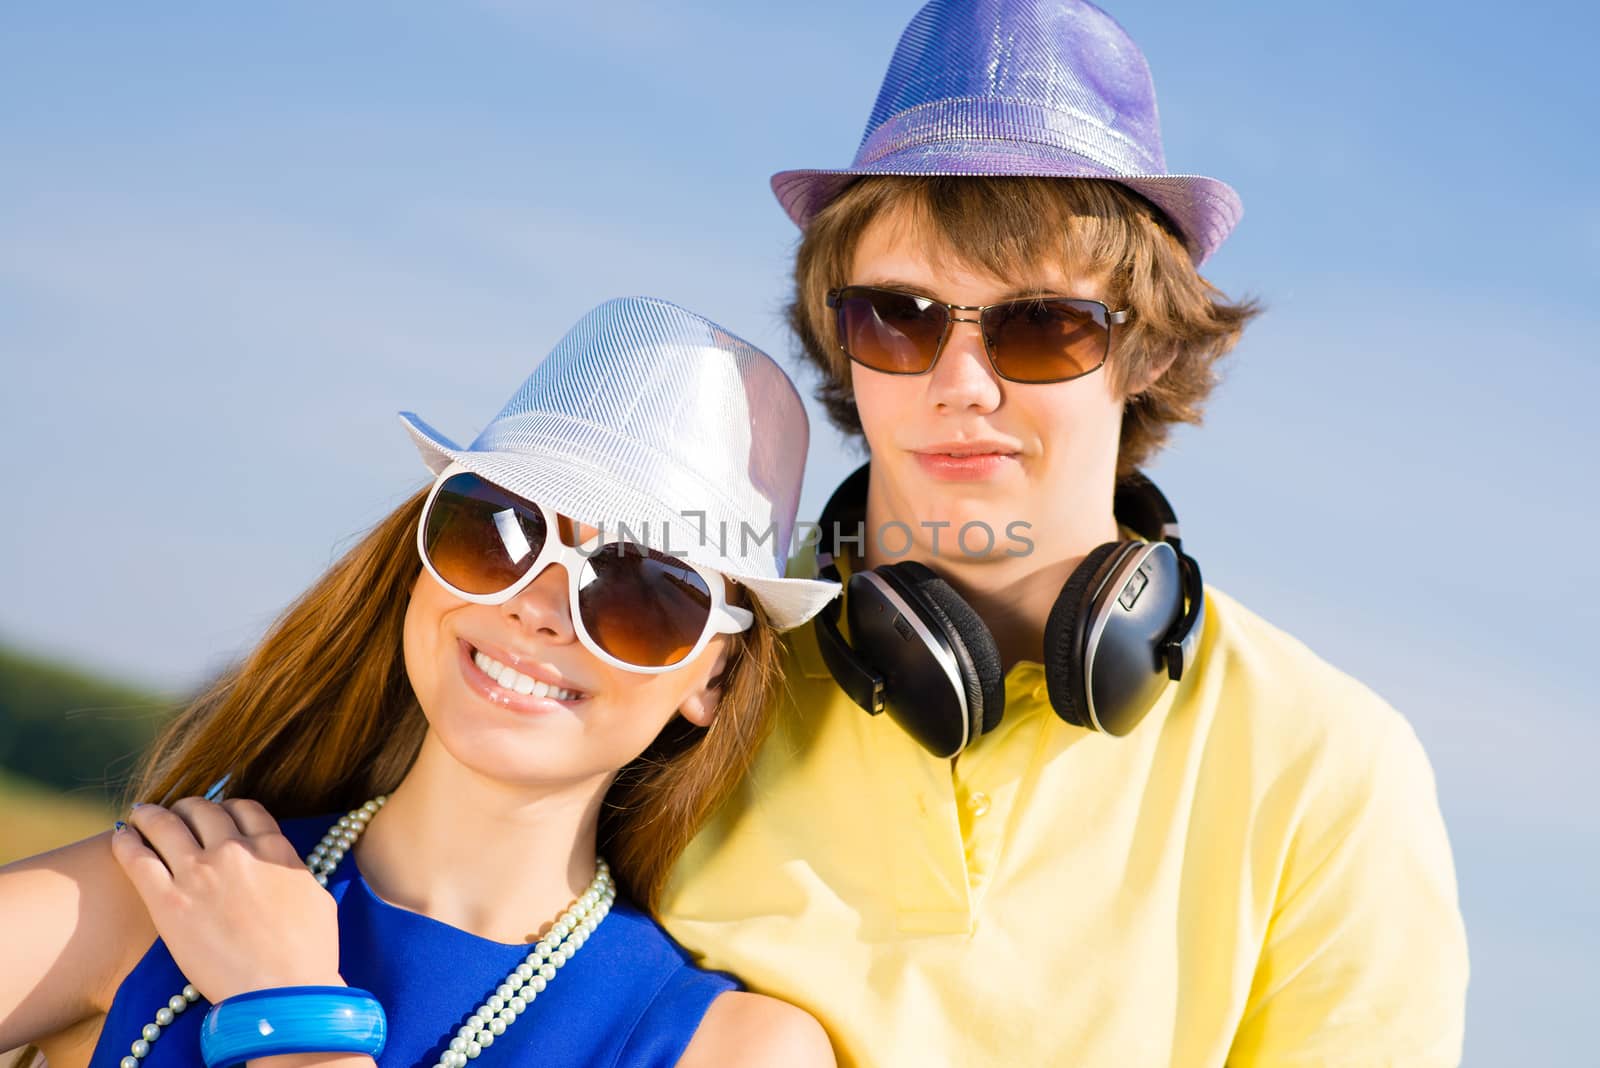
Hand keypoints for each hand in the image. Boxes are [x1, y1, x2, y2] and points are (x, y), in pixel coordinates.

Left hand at [111, 798, 343, 1002]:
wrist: (282, 992)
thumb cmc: (308, 953)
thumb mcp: (316, 897)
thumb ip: (293, 869)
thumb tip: (285, 864)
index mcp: (273, 849)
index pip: (243, 809)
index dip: (227, 808)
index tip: (216, 816)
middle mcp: (235, 852)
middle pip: (203, 810)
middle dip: (188, 809)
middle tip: (176, 816)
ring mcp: (199, 874)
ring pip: (166, 824)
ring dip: (151, 815)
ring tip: (141, 815)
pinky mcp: (167, 903)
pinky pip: (137, 859)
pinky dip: (126, 842)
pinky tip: (121, 837)